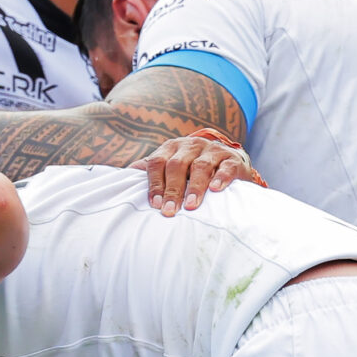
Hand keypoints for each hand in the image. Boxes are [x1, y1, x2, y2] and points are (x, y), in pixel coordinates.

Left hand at [143, 129, 261, 213]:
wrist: (230, 161)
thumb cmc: (194, 168)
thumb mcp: (173, 165)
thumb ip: (152, 170)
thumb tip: (124, 177)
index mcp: (172, 147)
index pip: (158, 162)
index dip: (155, 183)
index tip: (154, 205)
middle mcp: (191, 145)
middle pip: (177, 165)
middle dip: (172, 190)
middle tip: (170, 211)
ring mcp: (212, 150)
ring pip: (201, 166)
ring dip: (195, 187)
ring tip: (191, 206)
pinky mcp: (232, 159)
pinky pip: (226, 167)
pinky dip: (221, 178)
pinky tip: (215, 190)